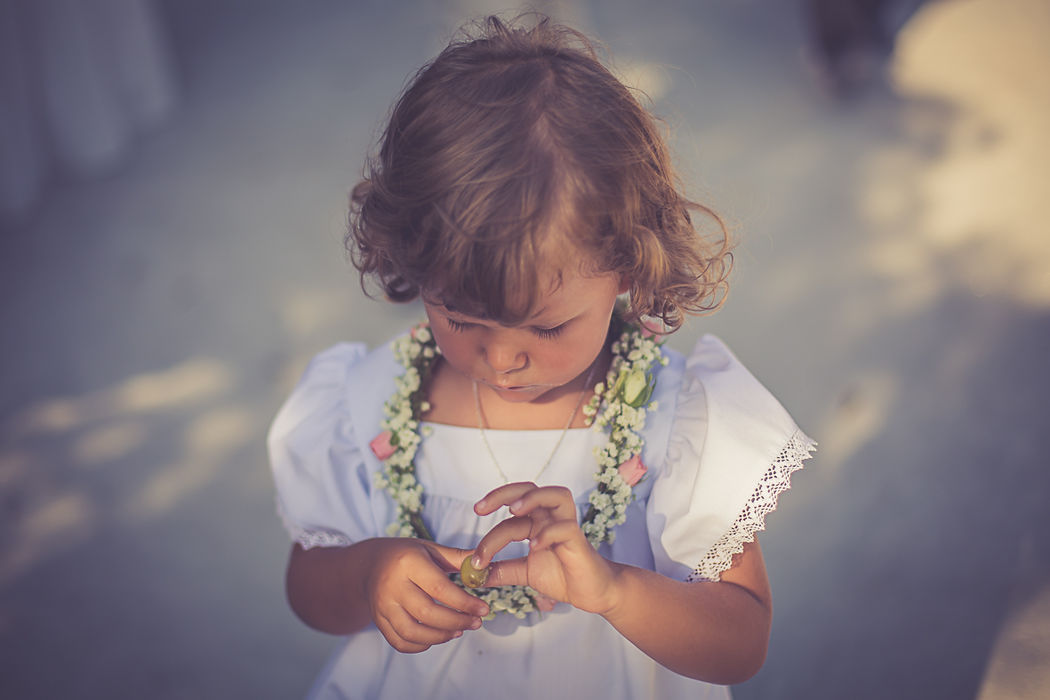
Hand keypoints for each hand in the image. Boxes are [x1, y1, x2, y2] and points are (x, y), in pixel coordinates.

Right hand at [363, 538, 488, 652]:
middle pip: (427, 613)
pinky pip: (400, 642)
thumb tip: (486, 564)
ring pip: (412, 632)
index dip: (464, 603)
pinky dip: (422, 646)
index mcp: (408, 563)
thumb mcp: (431, 549)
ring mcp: (383, 606)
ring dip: (441, 637)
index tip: (483, 609)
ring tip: (459, 630)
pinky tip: (438, 636)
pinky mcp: (378, 621)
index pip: (439, 588)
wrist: (370, 564)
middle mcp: (392, 586)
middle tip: (476, 623)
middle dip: (457, 622)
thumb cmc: (407, 555)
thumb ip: (458, 558)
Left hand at [472, 482, 620, 614]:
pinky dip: (548, 533)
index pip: (512, 505)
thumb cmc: (562, 576)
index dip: (492, 509)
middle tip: (481, 508)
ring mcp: (567, 526)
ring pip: (555, 495)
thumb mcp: (524, 573)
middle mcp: (552, 517)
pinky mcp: (579, 542)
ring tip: (513, 512)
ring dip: (532, 499)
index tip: (474, 516)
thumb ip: (502, 570)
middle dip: (504, 493)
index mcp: (538, 520)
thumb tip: (473, 575)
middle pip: (530, 489)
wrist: (591, 593)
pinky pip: (565, 528)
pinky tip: (534, 546)